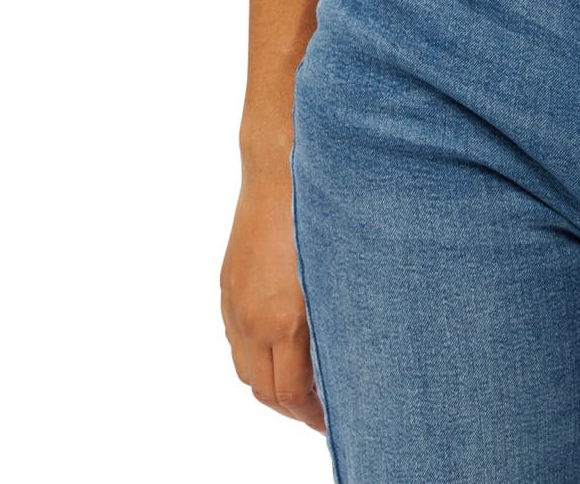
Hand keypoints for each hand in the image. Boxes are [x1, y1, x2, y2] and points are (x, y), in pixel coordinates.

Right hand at [220, 164, 324, 431]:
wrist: (281, 160)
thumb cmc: (322, 208)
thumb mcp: (341, 268)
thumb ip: (339, 316)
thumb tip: (352, 354)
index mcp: (282, 317)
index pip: (291, 393)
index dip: (315, 415)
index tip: (340, 419)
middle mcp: (251, 315)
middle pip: (264, 390)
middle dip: (294, 408)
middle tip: (328, 411)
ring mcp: (234, 301)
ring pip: (247, 369)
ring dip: (273, 384)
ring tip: (308, 386)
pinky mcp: (227, 285)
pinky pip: (237, 339)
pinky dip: (257, 356)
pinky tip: (283, 347)